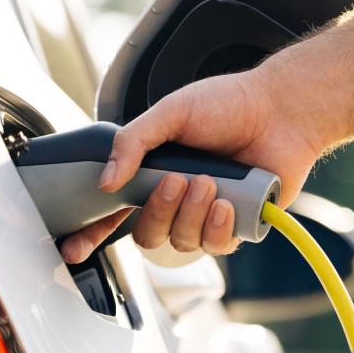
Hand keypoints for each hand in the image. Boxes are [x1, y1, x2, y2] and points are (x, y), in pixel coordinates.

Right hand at [59, 8, 353, 262]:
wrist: (281, 111)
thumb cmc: (230, 104)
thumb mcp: (172, 111)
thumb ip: (133, 142)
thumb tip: (106, 181)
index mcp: (153, 172)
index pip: (115, 212)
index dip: (92, 234)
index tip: (72, 249)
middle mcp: (177, 199)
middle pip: (146, 234)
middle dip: (158, 212)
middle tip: (177, 181)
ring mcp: (206, 215)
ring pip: (181, 243)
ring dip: (191, 214)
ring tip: (210, 183)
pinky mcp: (237, 225)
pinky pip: (216, 246)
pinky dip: (217, 226)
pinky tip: (227, 202)